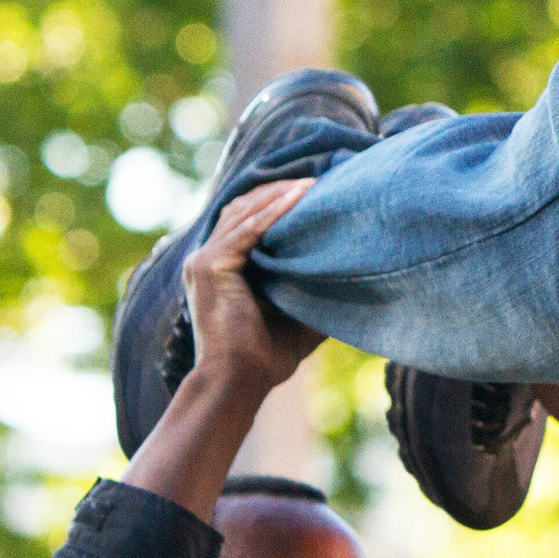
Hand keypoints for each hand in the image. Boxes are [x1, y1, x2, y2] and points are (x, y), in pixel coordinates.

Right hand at [184, 181, 323, 400]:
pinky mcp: (209, 267)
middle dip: (280, 189)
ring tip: (314, 181)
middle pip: (243, 208)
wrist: (240, 381)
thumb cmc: (268, 355)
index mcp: (222, 267)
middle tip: (318, 177)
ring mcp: (203, 261)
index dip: (277, 200)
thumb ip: (313, 288)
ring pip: (245, 213)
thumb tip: (355, 274)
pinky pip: (247, 231)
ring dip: (280, 194)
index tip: (314, 187)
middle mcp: (206, 259)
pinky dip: (274, 212)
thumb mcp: (298, 312)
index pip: (246, 219)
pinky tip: (300, 196)